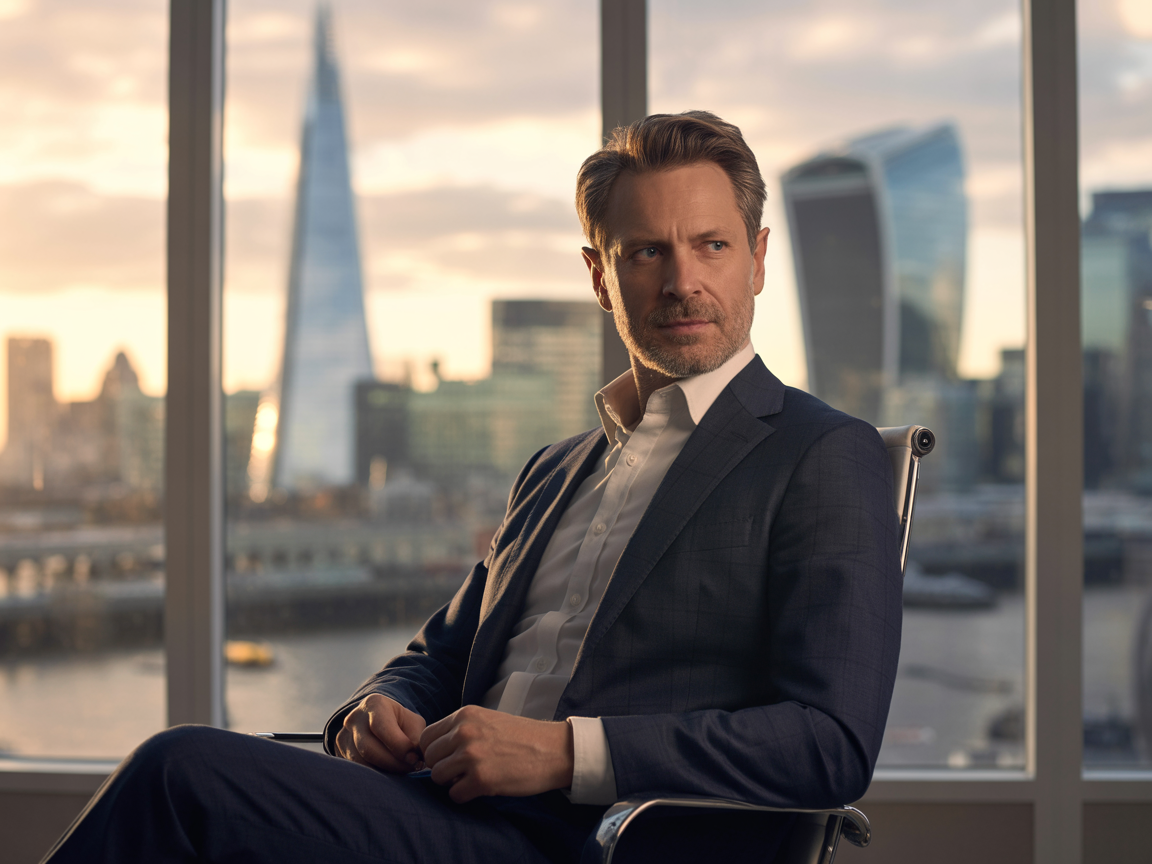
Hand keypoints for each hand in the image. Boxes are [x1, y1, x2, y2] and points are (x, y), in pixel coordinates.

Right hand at [335, 694, 426, 772]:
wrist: (378, 721)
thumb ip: (416, 738)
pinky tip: (387, 773)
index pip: (381, 727)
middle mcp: (354, 718)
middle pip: (369, 749)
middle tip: (410, 768)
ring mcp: (343, 736)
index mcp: (374, 704)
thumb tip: (414, 758)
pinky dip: (373, 775)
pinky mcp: (339, 752)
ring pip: (360, 762)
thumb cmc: (400, 722)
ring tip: (401, 770)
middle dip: (393, 763)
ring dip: (384, 772)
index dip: (399, 746)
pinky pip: (355, 769)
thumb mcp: (412, 723)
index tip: (414, 759)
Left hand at [419, 705, 573, 802]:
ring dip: (451, 782)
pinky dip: (464, 795)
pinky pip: (454, 794)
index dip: (434, 751)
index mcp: (465, 715)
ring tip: (471, 779)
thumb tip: (436, 751)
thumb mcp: (488, 720)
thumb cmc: (523, 737)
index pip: (427, 737)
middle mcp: (464, 733)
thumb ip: (462, 730)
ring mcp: (471, 756)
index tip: (447, 758)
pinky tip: (480, 788)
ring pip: (437, 776)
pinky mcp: (481, 779)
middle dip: (441, 767)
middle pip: (429, 757)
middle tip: (461, 772)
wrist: (553, 750)